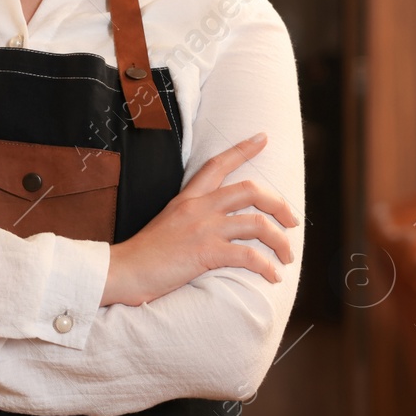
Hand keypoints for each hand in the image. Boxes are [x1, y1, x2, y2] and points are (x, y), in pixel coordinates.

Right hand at [102, 132, 299, 306]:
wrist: (123, 271)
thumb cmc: (144, 254)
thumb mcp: (167, 224)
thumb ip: (190, 217)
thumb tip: (215, 224)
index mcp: (187, 199)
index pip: (217, 165)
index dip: (243, 149)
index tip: (263, 138)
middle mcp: (197, 208)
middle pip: (250, 190)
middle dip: (279, 204)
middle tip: (292, 221)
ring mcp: (202, 229)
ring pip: (257, 223)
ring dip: (280, 241)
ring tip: (287, 257)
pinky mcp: (205, 252)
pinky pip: (249, 255)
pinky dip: (267, 267)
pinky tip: (272, 277)